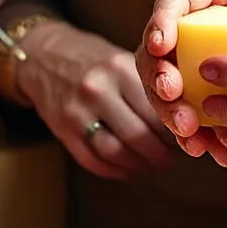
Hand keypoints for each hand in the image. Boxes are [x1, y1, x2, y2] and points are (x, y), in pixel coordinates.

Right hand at [18, 22, 173, 179]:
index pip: (155, 108)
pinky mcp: (62, 129)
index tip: (183, 137)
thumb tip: (182, 120)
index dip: (174, 129)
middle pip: (138, 134)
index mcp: (119, 67)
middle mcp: (97, 88)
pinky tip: (127, 168)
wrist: (43, 56)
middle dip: (159, 154)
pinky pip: (92, 160)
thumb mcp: (121, 60)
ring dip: (138, 165)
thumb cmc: (94, 61)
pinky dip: (115, 170)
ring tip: (150, 165)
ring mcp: (76, 111)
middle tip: (169, 158)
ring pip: (116, 151)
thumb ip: (147, 87)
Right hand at [135, 0, 226, 166]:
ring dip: (172, 113)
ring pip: (164, 88)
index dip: (160, 23)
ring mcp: (189, 58)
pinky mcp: (201, 91)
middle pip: (155, 52)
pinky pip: (189, 114)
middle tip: (172, 95)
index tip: (162, 45)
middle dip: (158, 78)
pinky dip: (199, 135)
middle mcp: (188, 22)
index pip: (172, 2)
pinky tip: (211, 149)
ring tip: (191, 132)